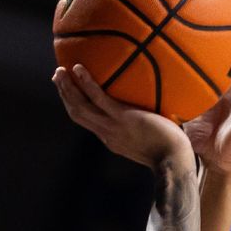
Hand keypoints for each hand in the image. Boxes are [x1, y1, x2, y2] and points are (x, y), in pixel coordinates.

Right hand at [53, 64, 193, 171]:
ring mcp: (112, 127)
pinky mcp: (122, 118)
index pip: (86, 121)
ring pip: (81, 107)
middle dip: (64, 95)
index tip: (67, 91)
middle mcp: (105, 134)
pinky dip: (86, 84)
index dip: (73, 105)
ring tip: (60, 71)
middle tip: (57, 76)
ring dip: (67, 89)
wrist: (173, 160)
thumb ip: (139, 126)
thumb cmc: (168, 148)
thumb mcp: (146, 139)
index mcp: (109, 138)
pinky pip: (98, 98)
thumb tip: (148, 109)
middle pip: (77, 113)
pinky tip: (78, 69)